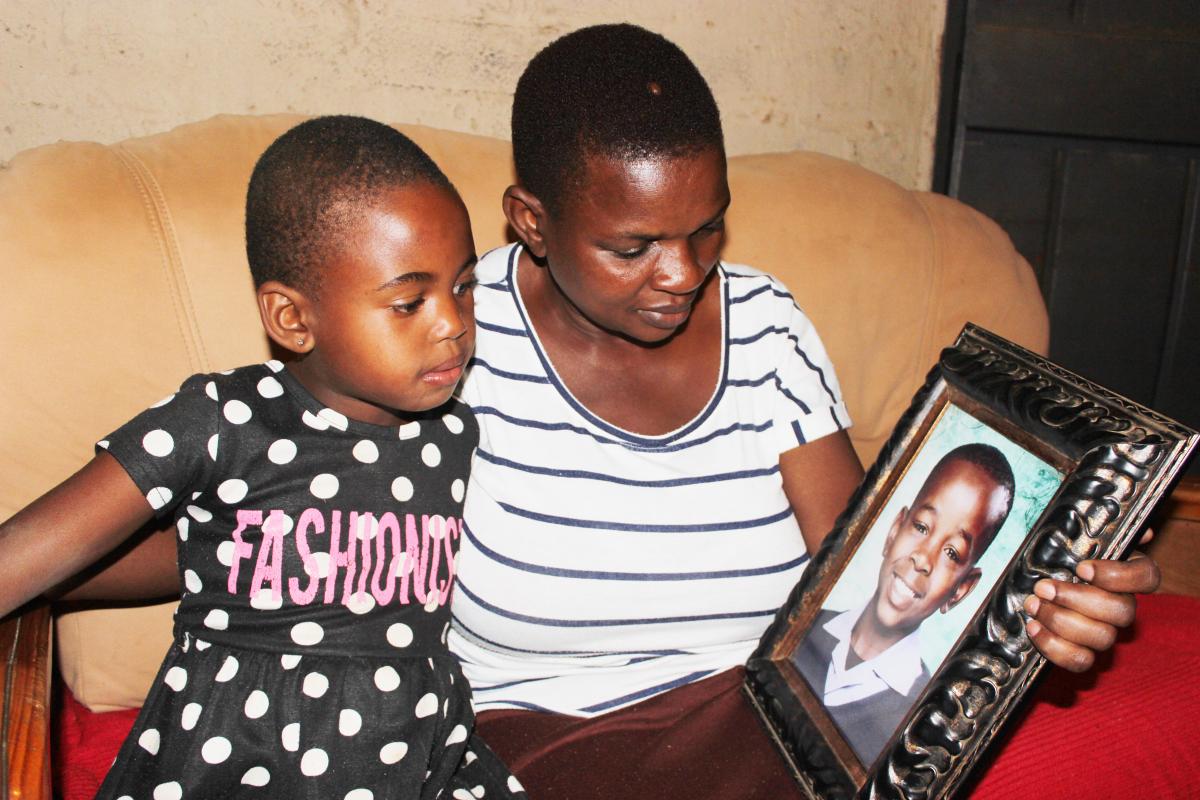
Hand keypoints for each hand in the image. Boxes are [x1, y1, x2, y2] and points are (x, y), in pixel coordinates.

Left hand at [1022, 531, 1160, 671]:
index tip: (1081, 568)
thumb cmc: (1052, 556)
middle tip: (1043, 587)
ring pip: (1103, 638)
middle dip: (1078, 600)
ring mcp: (1105, 632)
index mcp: (1124, 573)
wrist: (1027, 586)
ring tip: (1032, 605)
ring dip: (1062, 622)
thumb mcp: (1066, 532)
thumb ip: (1094, 524)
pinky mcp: (1083, 652)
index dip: (1119, 576)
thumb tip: (1137, 527)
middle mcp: (1121, 605)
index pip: (1147, 577)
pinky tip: (1033, 628)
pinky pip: (1081, 661)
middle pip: (1123, 612)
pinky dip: (1055, 648)